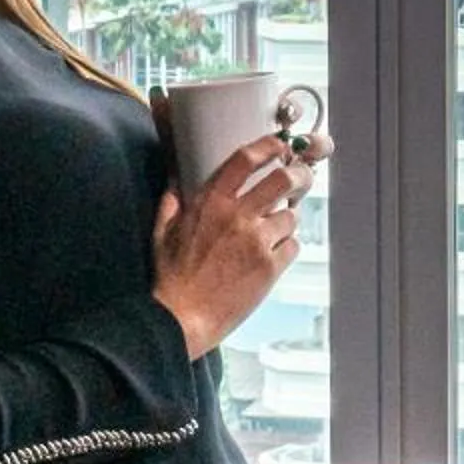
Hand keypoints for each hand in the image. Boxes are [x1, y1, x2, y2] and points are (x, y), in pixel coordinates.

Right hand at [150, 128, 332, 360]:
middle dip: (298, 175)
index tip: (280, 145)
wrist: (182, 318)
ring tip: (273, 232)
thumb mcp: (162, 232)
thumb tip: (176, 182)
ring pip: (291, 217)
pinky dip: (286, 248)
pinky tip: (271, 256)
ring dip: (286, 221)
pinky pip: (292, 246)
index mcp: (211, 203)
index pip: (245, 160)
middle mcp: (237, 217)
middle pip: (283, 180)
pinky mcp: (270, 268)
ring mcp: (257, 242)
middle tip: (300, 179)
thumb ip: (172, 202)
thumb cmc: (171, 278)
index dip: (269, 146)